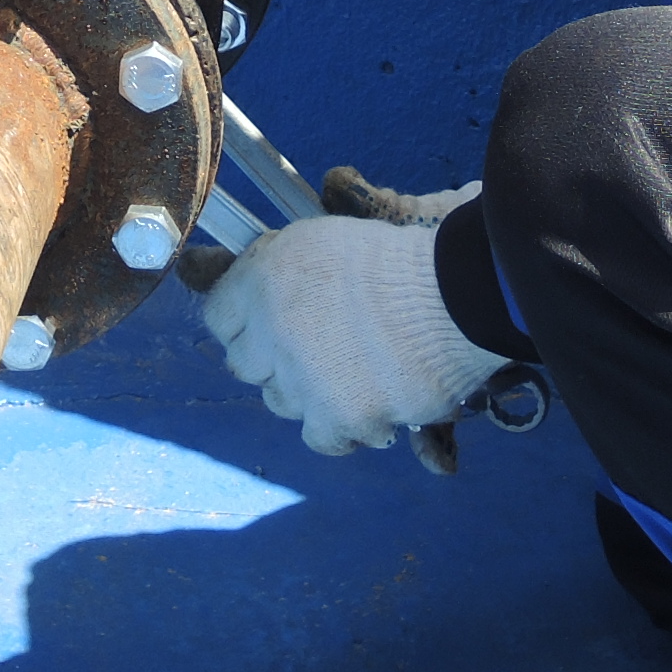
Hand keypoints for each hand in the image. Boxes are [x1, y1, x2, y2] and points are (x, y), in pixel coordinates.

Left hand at [197, 206, 502, 456]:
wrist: (455, 296)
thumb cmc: (396, 258)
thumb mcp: (325, 235)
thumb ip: (277, 258)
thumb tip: (223, 261)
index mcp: (262, 279)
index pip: (217, 314)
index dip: (242, 318)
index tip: (264, 321)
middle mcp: (270, 333)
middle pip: (243, 363)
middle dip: (272, 355)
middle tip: (312, 345)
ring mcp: (302, 381)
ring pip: (279, 401)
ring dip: (306, 391)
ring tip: (345, 372)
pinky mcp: (339, 418)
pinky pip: (319, 437)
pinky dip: (340, 427)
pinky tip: (360, 407)